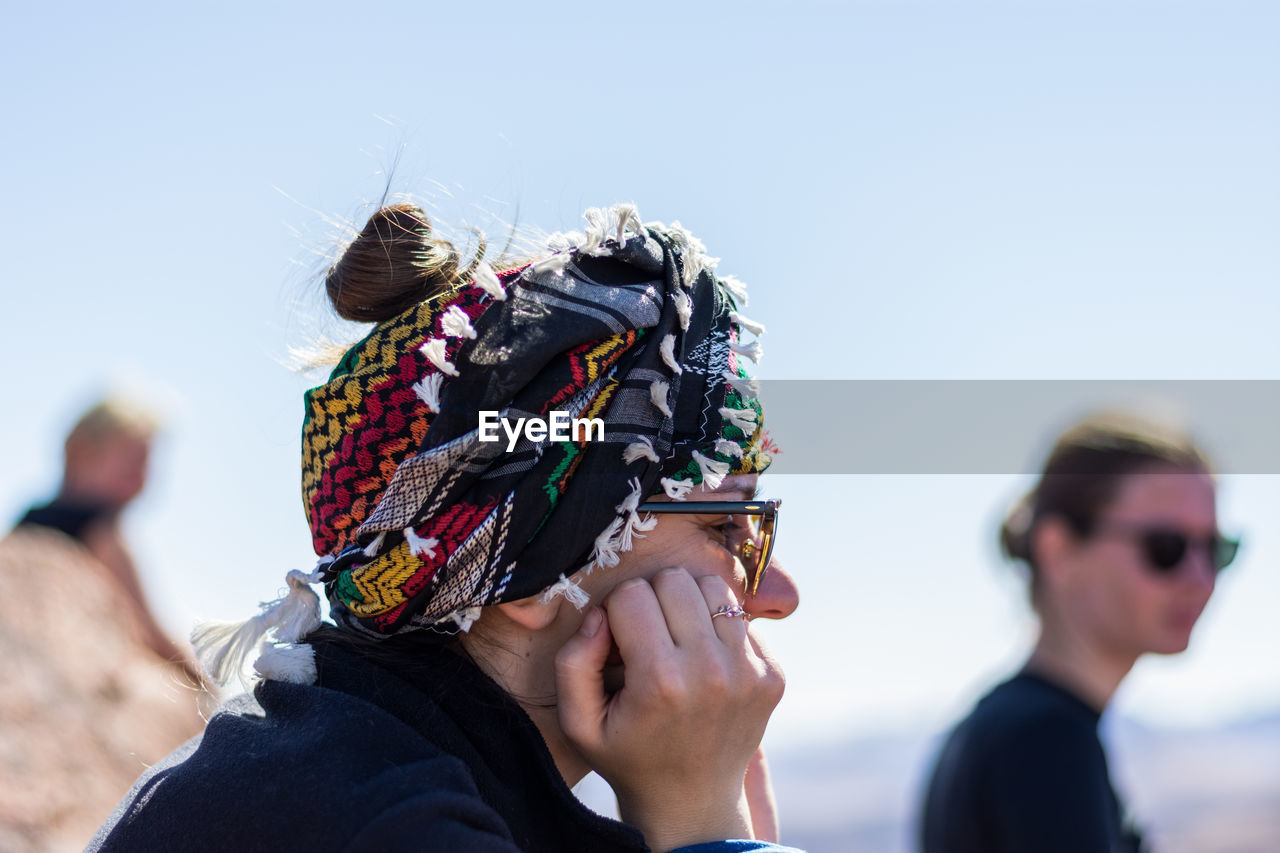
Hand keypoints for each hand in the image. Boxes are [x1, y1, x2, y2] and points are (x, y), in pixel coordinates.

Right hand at [555, 567, 785, 852]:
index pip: (631, 594)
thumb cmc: (628, 755)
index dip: (615, 612)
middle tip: (647, 635)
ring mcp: (750, 672)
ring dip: (688, 603)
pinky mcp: (772, 674)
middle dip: (652, 598)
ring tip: (677, 638)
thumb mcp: (579, 722)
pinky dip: (718, 628)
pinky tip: (705, 660)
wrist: (692, 802)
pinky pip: (740, 616)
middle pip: (674, 579)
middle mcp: (712, 671)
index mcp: (661, 681)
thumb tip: (600, 615)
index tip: (617, 643)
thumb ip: (573, 662)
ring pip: (713, 586)